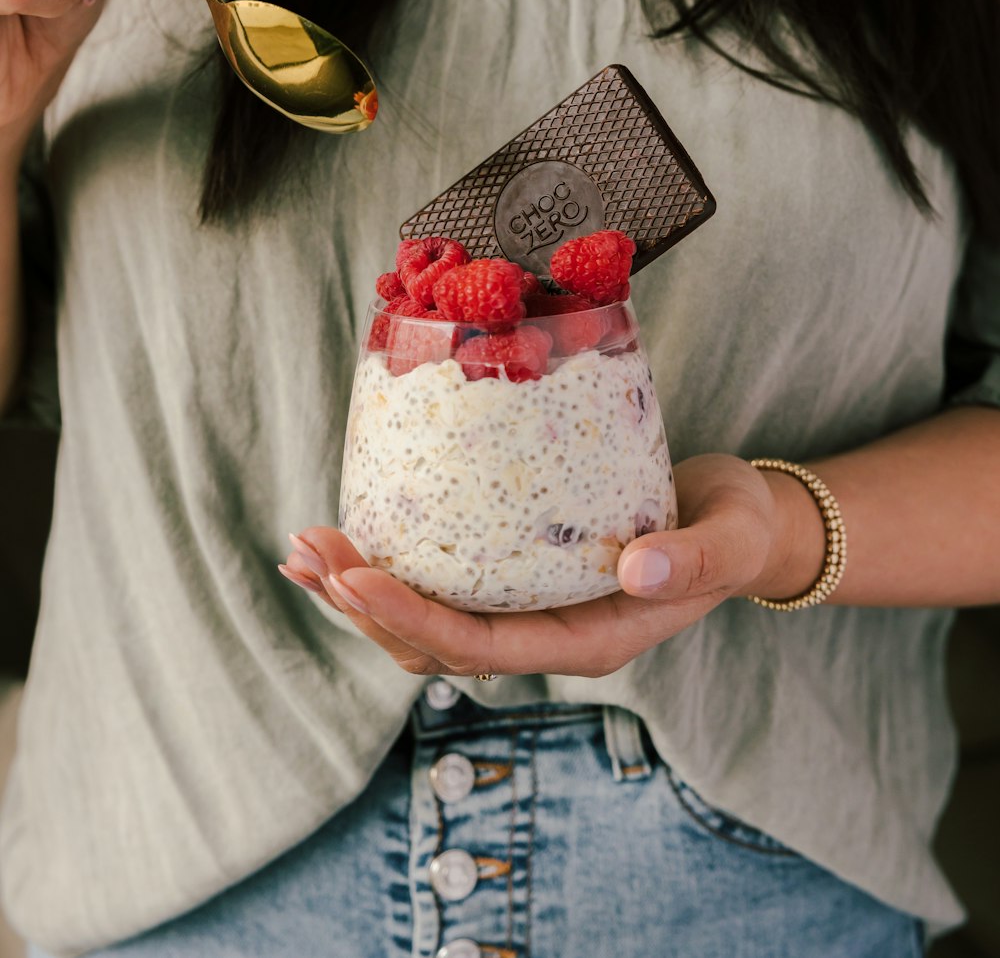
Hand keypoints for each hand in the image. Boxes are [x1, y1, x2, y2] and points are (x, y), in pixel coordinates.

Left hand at [281, 455, 820, 678]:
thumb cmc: (734, 528)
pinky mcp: (519, 575)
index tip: (353, 579)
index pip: (483, 645)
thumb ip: (695, 557)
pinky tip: (350, 546)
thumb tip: (638, 567)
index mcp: (590, 639)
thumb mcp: (729, 537)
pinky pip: (445, 585)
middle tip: (307, 552)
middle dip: (364, 604)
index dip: (413, 618)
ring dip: (362, 592)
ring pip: (428, 622)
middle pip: (436, 641)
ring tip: (303, 552)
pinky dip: (392, 568)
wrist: (739, 525)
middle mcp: (548, 634)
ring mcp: (530, 610)